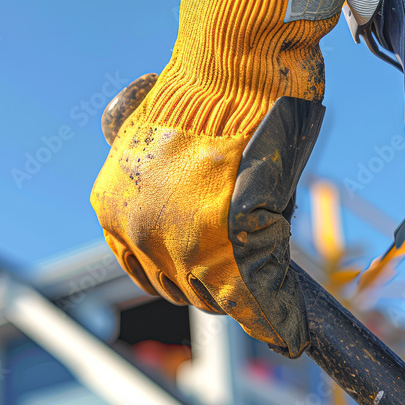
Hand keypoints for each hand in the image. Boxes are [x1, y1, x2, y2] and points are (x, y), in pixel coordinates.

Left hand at [91, 0, 361, 356]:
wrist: (230, 69)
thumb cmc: (205, 95)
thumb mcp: (161, 146)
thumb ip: (163, 187)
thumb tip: (185, 205)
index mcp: (113, 208)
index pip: (144, 267)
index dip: (180, 275)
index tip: (203, 284)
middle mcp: (137, 233)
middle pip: (178, 287)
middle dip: (213, 286)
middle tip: (242, 286)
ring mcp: (179, 244)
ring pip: (213, 296)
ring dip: (242, 299)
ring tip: (266, 299)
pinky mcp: (227, 248)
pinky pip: (251, 298)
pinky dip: (275, 319)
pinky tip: (291, 334)